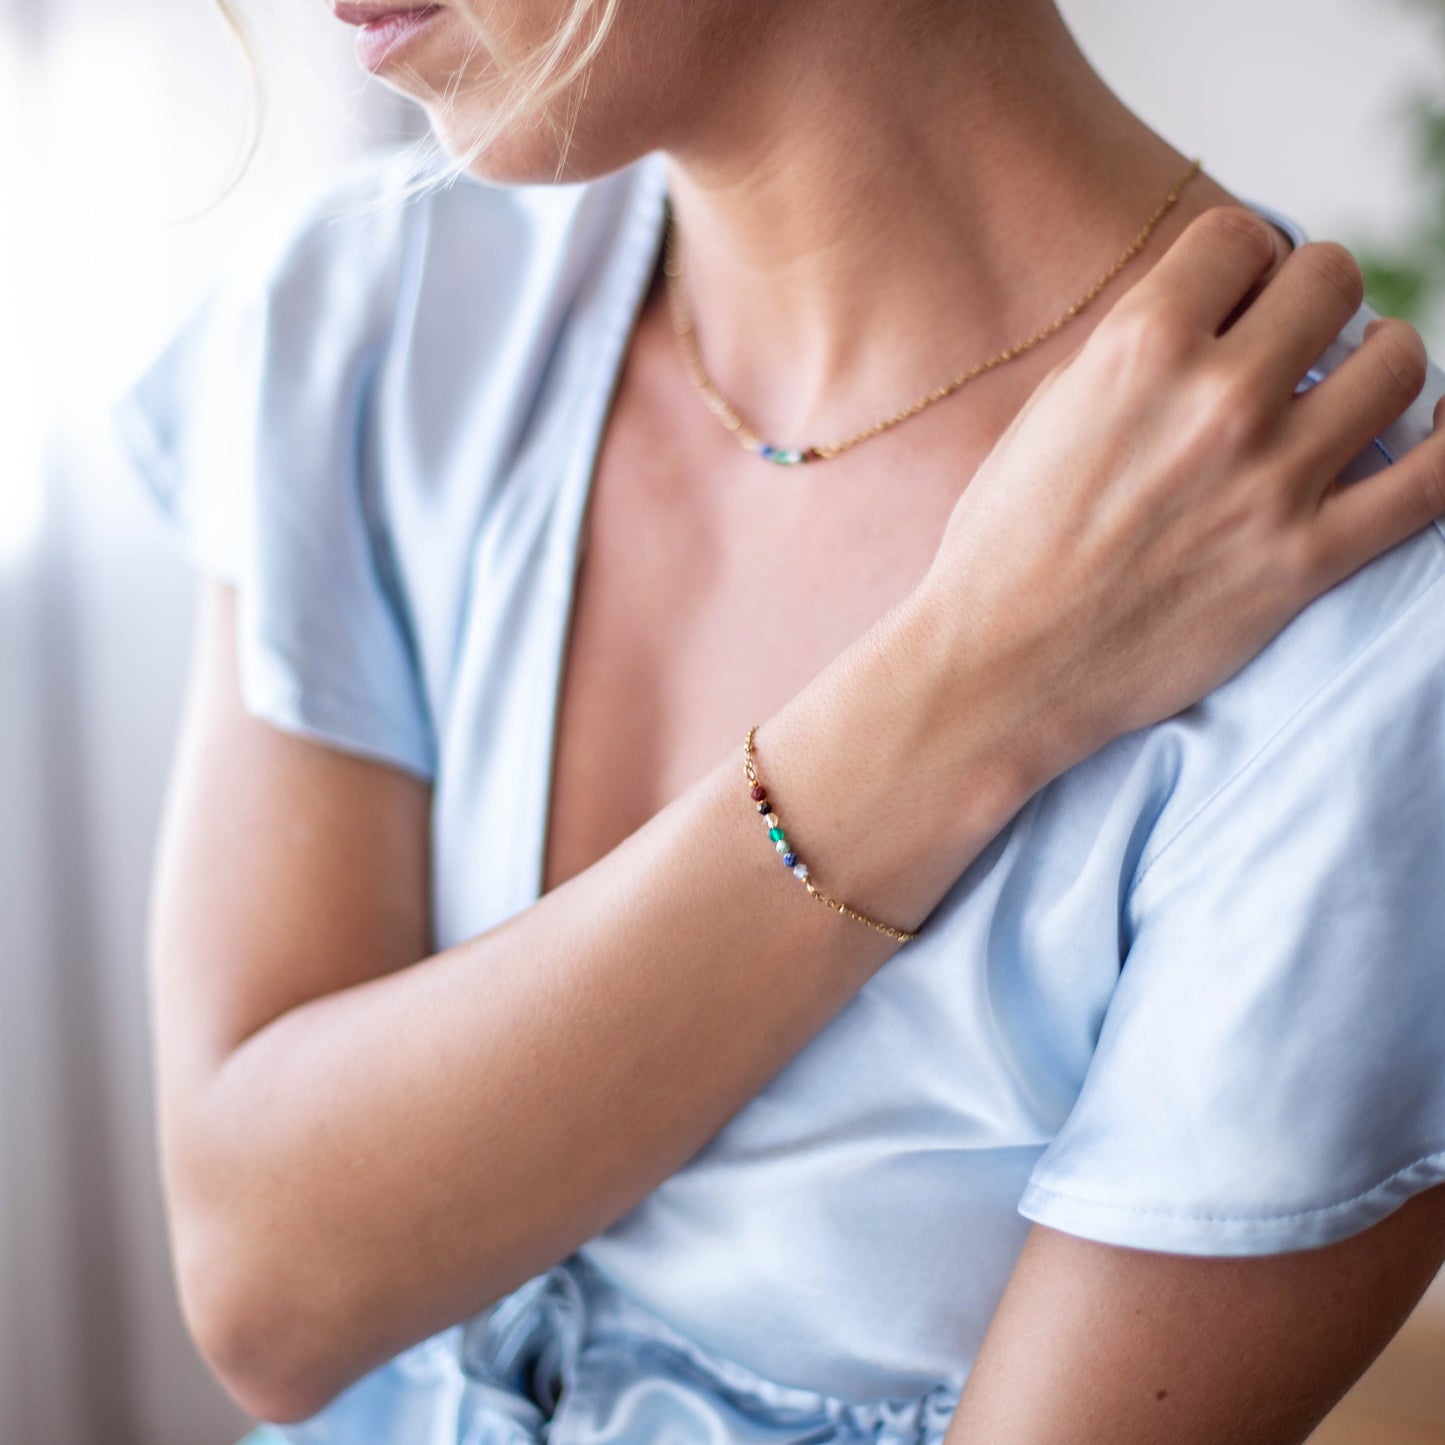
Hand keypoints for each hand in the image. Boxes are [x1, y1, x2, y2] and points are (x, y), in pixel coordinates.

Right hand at [917, 205, 1444, 777]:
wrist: (1001, 668)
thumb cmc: (1003, 547)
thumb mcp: (1046, 417)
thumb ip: (1131, 355)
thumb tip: (1211, 324)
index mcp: (1137, 350)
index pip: (1242, 238)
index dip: (1240, 266)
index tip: (1232, 304)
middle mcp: (1215, 400)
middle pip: (1333, 279)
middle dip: (1311, 303)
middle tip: (1289, 348)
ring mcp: (1270, 482)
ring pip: (1399, 362)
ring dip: (1376, 365)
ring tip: (1341, 397)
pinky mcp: (1306, 560)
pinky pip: (1434, 480)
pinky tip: (1436, 432)